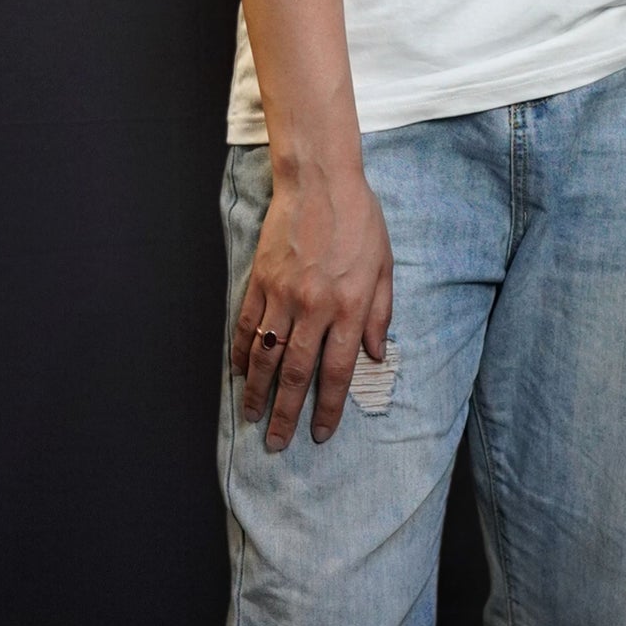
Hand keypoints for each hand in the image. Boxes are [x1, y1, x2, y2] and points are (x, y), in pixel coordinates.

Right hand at [233, 167, 393, 451]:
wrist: (320, 181)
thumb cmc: (360, 221)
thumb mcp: (384, 267)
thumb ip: (379, 313)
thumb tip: (375, 355)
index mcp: (348, 308)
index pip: (336, 372)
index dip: (327, 408)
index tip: (319, 434)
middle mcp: (314, 308)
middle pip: (296, 373)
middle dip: (286, 414)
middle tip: (277, 444)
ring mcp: (282, 295)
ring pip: (266, 355)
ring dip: (258, 392)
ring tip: (252, 419)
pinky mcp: (260, 280)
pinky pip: (247, 325)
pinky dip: (242, 353)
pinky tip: (240, 374)